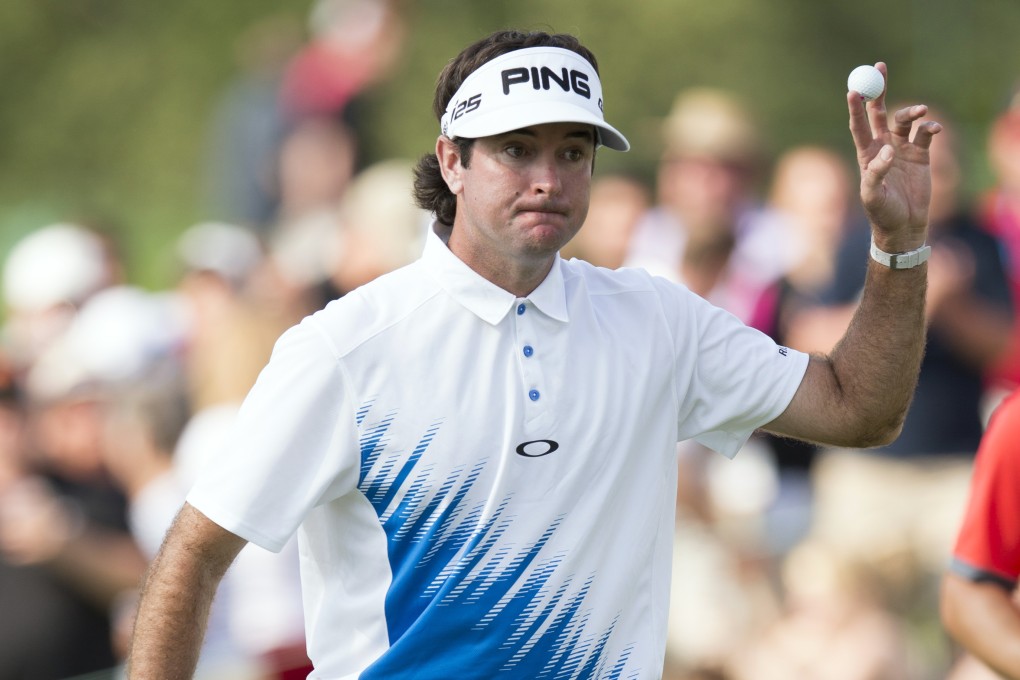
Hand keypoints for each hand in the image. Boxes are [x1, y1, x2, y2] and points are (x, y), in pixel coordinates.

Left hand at [848, 62, 941, 251]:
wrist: (905, 225)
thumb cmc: (883, 213)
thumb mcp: (873, 196)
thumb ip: (876, 173)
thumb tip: (886, 152)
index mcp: (866, 154)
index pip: (858, 125)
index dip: (855, 107)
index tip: (853, 89)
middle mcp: (883, 146)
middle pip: (879, 112)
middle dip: (878, 90)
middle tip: (879, 67)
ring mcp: (902, 148)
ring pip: (905, 119)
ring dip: (913, 111)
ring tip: (921, 112)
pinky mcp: (921, 154)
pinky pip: (926, 132)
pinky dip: (931, 126)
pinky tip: (933, 130)